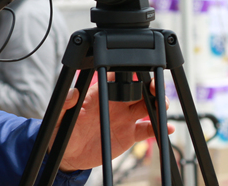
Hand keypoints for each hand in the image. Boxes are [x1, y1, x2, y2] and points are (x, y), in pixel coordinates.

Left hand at [58, 73, 174, 171]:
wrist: (70, 155)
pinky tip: (166, 128)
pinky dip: (158, 127)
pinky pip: (147, 129)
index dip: (128, 73)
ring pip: (146, 106)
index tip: (137, 74)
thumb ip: (66, 103)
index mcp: (98, 95)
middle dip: (149, 86)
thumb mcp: (60, 117)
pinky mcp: (129, 135)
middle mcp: (114, 104)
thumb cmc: (62, 131)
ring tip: (162, 106)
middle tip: (155, 90)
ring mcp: (123, 118)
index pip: (116, 77)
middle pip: (137, 89)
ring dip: (158, 104)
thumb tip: (73, 92)